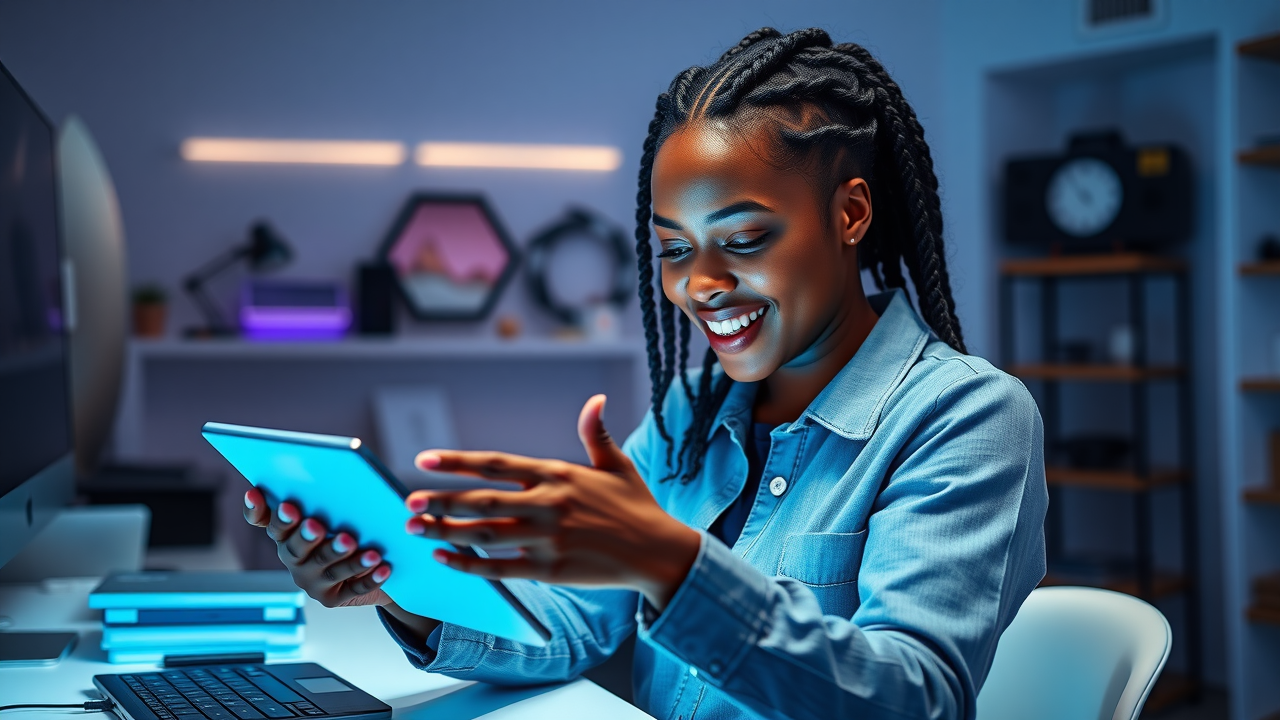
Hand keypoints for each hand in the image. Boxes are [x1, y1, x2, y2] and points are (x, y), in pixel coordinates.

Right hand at [241, 489, 391, 607]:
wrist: (372, 569)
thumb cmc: (350, 529)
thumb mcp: (336, 512)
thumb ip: (329, 498)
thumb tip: (337, 475)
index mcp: (287, 534)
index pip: (266, 522)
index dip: (256, 510)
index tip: (255, 491)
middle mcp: (294, 559)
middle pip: (294, 549)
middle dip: (305, 537)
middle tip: (316, 525)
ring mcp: (311, 582)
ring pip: (327, 570)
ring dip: (345, 559)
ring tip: (364, 548)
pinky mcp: (333, 599)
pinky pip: (353, 589)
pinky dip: (369, 578)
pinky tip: (384, 567)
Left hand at [404, 394, 700, 610]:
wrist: (660, 552)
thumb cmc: (637, 507)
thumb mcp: (618, 465)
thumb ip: (596, 433)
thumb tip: (595, 399)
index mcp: (558, 474)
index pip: (496, 464)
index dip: (457, 462)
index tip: (425, 460)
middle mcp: (549, 503)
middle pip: (482, 501)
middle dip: (441, 500)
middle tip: (408, 500)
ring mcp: (548, 538)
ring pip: (485, 533)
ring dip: (446, 530)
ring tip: (415, 526)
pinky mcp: (551, 569)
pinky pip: (500, 566)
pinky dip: (469, 563)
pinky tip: (445, 557)